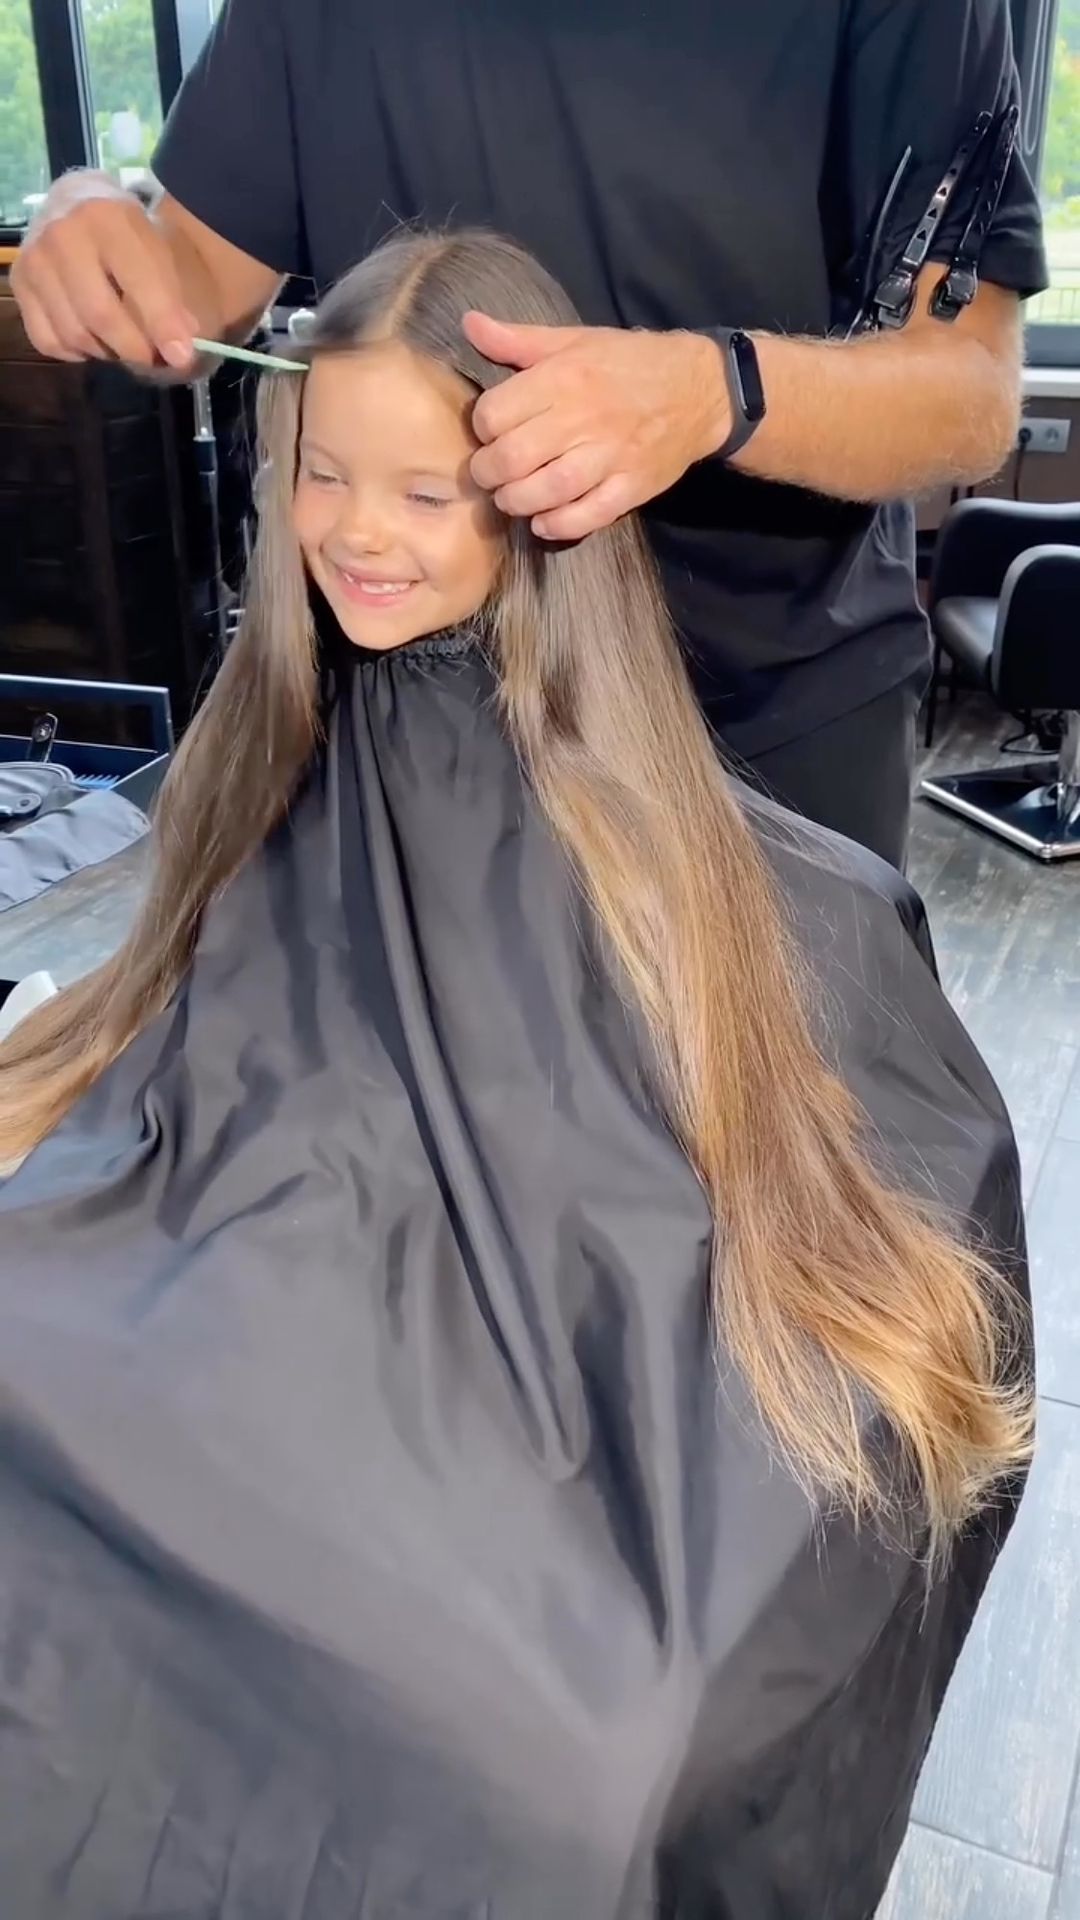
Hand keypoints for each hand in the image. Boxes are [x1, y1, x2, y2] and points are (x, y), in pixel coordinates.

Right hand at [11, 171, 198, 370]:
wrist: (75, 204)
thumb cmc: (124, 232)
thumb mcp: (155, 249)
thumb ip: (170, 295)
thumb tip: (180, 348)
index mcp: (105, 218)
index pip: (137, 282)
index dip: (162, 324)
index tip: (182, 356)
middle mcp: (62, 235)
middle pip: (100, 316)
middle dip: (134, 348)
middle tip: (153, 358)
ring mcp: (34, 259)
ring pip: (74, 334)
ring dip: (106, 351)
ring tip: (124, 344)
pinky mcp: (19, 282)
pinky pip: (48, 340)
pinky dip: (76, 351)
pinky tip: (93, 338)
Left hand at [465, 315, 729, 539]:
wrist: (699, 389)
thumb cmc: (628, 363)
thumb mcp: (574, 340)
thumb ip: (518, 340)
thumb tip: (468, 325)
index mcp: (563, 377)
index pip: (495, 415)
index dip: (482, 429)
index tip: (489, 433)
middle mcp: (583, 418)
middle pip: (512, 459)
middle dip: (488, 473)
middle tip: (490, 474)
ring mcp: (610, 457)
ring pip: (545, 492)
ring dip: (516, 502)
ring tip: (511, 498)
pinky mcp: (631, 488)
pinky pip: (586, 517)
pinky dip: (557, 525)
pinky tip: (543, 521)